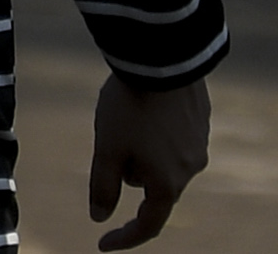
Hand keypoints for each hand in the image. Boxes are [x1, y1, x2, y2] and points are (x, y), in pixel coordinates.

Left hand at [92, 74, 208, 248]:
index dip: (125, 237)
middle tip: (109, 138)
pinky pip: (172, 142)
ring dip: (140, 151)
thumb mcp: (106, 147)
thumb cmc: (129, 108)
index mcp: (166, 183)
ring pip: (160, 163)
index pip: (148, 224)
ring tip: (125, 117)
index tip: (102, 243)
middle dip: (126, 171)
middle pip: (150, 186)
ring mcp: (199, 148)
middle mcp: (190, 171)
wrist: (162, 62)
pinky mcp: (201, 126)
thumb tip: (99, 216)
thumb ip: (102, 185)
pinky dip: (154, 134)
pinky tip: (143, 110)